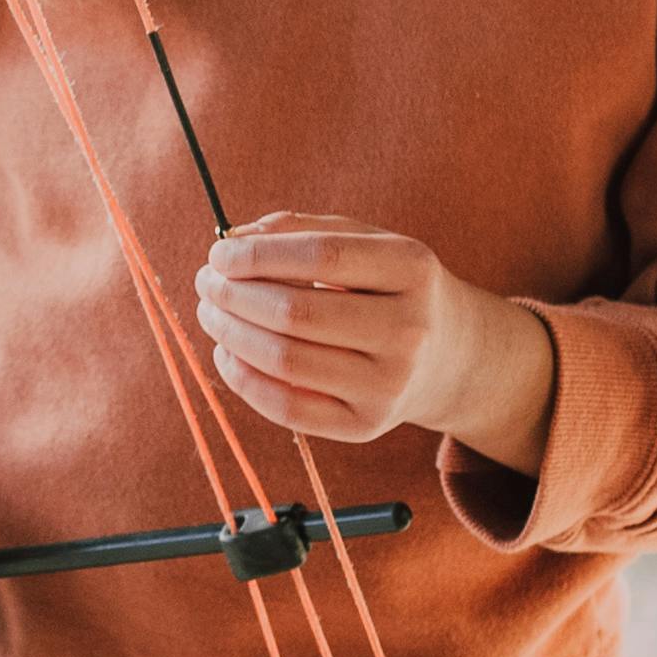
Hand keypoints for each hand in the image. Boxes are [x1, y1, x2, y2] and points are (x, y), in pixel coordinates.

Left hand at [196, 212, 558, 464]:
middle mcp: (409, 330)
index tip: (217, 253)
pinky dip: (243, 378)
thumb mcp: (366, 242)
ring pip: (284, 362)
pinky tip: (228, 353)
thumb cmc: (389, 287)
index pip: (321, 257)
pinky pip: (286, 407)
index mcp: (411, 269)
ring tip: (212, 313)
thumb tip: (231, 241)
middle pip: (296, 314)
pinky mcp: (366, 426)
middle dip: (234, 296)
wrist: (450, 356)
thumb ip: (300, 231)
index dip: (258, 255)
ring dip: (229, 334)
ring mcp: (389, 385)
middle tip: (206, 283)